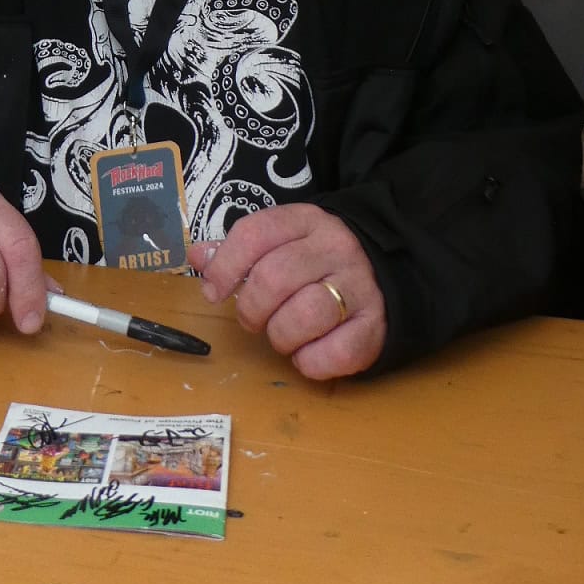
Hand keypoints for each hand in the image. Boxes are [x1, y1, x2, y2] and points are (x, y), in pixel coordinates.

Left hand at [190, 204, 385, 378]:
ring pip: (304, 316)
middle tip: (252, 320)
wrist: (385, 271)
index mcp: (306, 221)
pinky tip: (308, 352)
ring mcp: (360, 286)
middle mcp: (335, 249)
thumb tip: (197, 256)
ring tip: (283, 334)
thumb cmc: (318, 260)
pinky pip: (335, 353)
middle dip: (251, 309)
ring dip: (280, 336)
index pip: (254, 234)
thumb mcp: (282, 241)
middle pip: (274, 278)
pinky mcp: (375, 326)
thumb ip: (240, 250)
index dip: (225, 266)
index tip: (214, 290)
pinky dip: (311, 362)